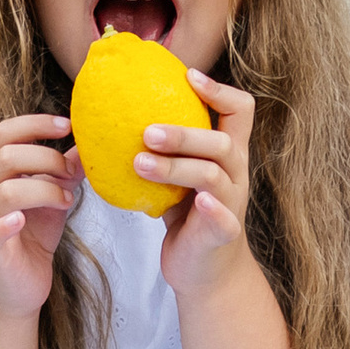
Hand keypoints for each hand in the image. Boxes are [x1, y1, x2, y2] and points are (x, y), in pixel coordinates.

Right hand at [0, 110, 80, 317]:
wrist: (17, 287)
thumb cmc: (32, 236)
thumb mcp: (54, 197)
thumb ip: (66, 172)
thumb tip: (89, 145)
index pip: (5, 133)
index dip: (35, 123)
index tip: (67, 125)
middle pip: (6, 156)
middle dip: (46, 158)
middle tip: (71, 172)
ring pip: (5, 191)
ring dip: (43, 189)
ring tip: (67, 199)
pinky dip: (6, 223)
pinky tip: (23, 220)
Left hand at [141, 71, 256, 303]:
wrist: (206, 272)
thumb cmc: (186, 215)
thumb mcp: (176, 176)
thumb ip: (160, 149)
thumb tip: (109, 115)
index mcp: (228, 154)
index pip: (240, 110)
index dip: (219, 90)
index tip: (188, 76)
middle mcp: (236, 173)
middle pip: (222, 141)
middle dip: (184, 133)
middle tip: (146, 131)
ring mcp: (232, 204)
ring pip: (212, 175)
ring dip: (176, 167)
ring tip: (139, 163)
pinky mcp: (223, 234)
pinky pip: (222, 218)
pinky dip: (211, 208)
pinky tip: (195, 203)